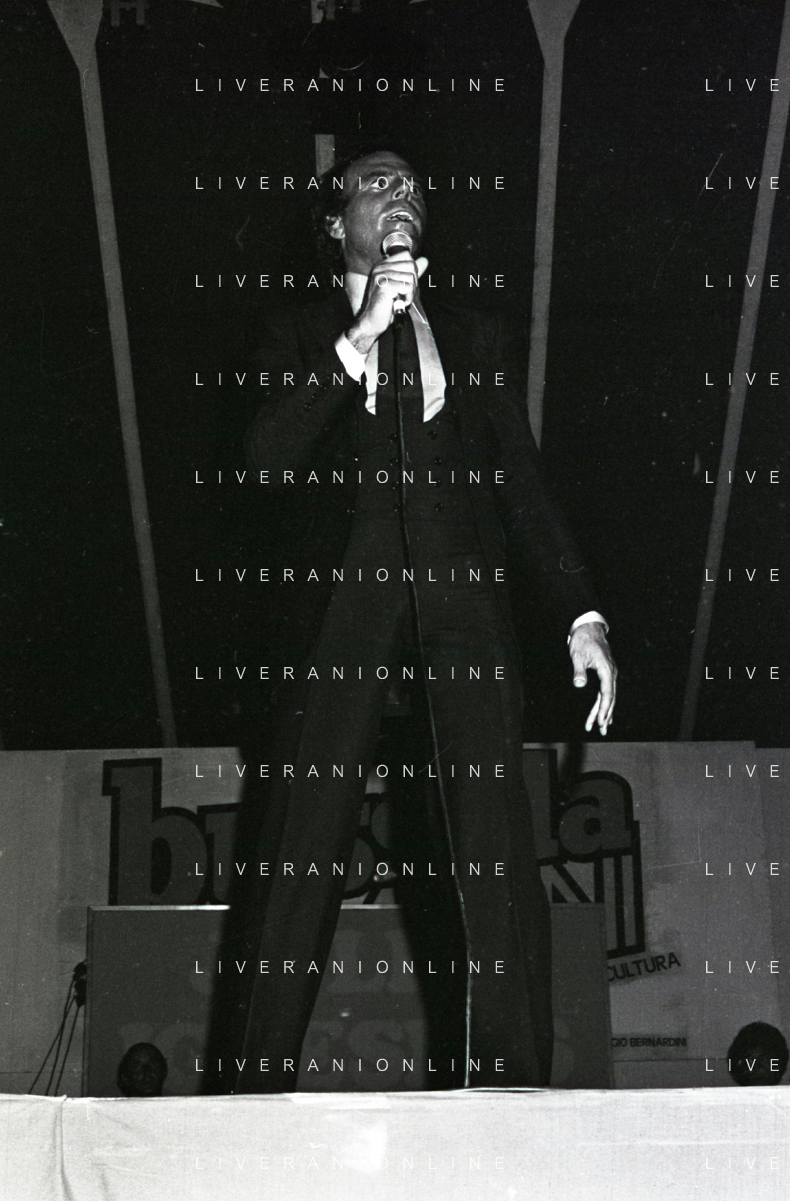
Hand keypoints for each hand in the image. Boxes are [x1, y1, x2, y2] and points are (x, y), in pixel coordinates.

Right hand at [346, 251, 428, 354]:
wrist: (372, 322)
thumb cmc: (386, 306)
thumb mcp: (401, 286)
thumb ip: (412, 272)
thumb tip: (425, 259)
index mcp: (382, 265)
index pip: (407, 256)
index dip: (412, 271)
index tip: (404, 286)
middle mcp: (380, 268)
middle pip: (411, 266)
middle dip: (412, 283)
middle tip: (402, 295)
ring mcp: (381, 276)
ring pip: (411, 278)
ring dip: (409, 293)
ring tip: (398, 300)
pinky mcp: (384, 286)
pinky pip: (408, 287)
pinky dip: (407, 299)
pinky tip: (397, 304)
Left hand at [569, 621, 616, 735]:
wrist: (589, 628)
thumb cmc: (583, 641)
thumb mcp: (577, 655)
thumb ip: (579, 671)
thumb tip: (579, 685)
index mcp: (606, 669)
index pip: (607, 694)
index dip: (604, 709)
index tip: (600, 721)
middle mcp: (611, 673)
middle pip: (610, 698)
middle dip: (605, 715)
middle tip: (602, 731)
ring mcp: (609, 674)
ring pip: (608, 697)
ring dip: (604, 712)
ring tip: (600, 728)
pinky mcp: (605, 674)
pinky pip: (605, 692)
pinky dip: (603, 703)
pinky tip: (602, 714)